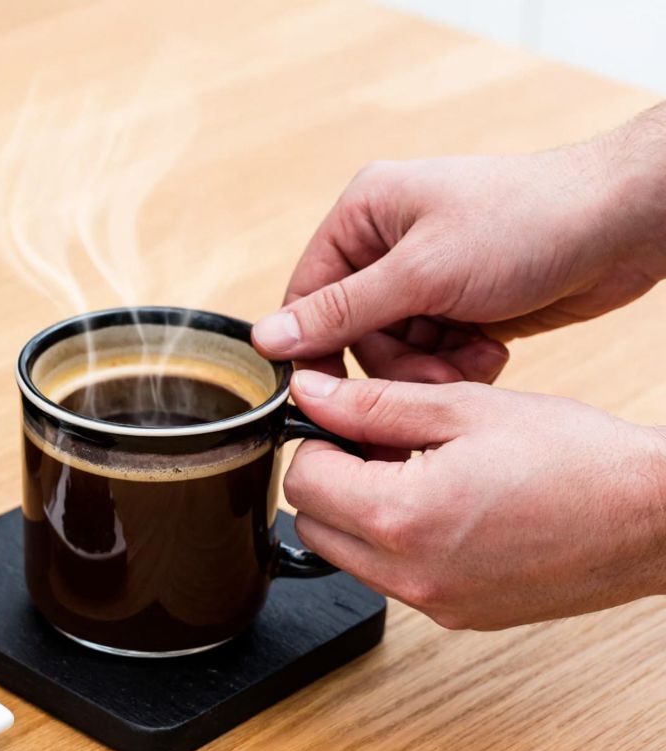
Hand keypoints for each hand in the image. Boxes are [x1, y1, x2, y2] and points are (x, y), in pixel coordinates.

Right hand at [253, 113, 665, 382]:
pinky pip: (435, 352)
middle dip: (396, 362)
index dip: (316, 346)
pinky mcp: (463, 301)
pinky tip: (490, 352)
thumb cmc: (531, 220)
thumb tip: (269, 338)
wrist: (625, 224)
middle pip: (355, 331)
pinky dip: (459, 363)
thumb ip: (342, 310)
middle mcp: (390, 242)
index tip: (328, 394)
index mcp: (366, 214)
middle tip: (434, 372)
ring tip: (473, 359)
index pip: (309, 293)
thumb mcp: (423, 272)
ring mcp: (429, 273)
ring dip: (432, 367)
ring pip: (397, 350)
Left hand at [284, 369, 665, 629]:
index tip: (346, 423)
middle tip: (378, 446)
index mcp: (403, 517)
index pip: (303, 481)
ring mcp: (435, 603)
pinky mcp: (460, 616)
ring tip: (415, 473)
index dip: (318, 441)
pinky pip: (394, 580)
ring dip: (359, 514)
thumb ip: (374, 403)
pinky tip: (444, 506)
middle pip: (312, 526)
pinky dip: (397, 544)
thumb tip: (310, 396)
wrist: (655, 517)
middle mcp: (411, 574)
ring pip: (348, 557)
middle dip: (331, 480)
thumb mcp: (465, 409)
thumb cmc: (577, 460)